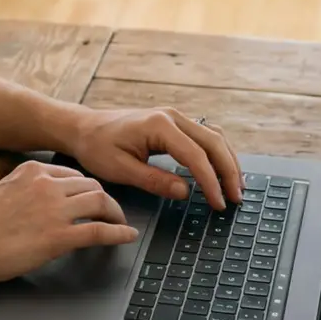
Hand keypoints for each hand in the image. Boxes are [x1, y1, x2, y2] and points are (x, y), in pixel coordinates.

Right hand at [0, 160, 136, 289]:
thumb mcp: (3, 190)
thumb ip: (27, 187)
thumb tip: (44, 195)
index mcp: (32, 171)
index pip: (73, 174)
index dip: (88, 189)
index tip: (94, 199)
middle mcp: (46, 185)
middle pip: (92, 186)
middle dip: (106, 199)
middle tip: (111, 212)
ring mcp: (54, 210)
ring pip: (100, 202)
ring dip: (116, 214)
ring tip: (120, 224)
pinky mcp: (58, 237)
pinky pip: (99, 231)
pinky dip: (119, 233)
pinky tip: (127, 237)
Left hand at [68, 108, 241, 209]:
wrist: (84, 128)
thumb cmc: (97, 146)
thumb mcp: (120, 169)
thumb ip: (154, 181)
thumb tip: (185, 192)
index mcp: (159, 125)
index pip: (195, 156)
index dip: (211, 182)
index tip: (219, 202)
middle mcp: (171, 116)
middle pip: (213, 142)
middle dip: (228, 171)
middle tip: (236, 198)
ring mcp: (175, 117)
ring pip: (214, 136)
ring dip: (228, 161)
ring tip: (236, 187)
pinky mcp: (174, 123)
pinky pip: (205, 136)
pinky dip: (218, 153)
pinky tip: (223, 170)